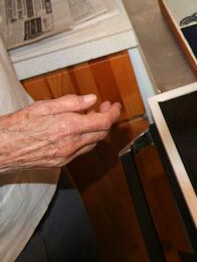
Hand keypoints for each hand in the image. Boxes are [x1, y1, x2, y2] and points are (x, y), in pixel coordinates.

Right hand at [0, 94, 120, 173]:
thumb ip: (70, 102)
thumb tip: (90, 99)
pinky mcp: (60, 163)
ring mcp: (66, 156)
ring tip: (89, 116)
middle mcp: (70, 144)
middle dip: (106, 119)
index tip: (114, 106)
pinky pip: (81, 151)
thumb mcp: (42, 107)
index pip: (104, 122)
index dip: (113, 113)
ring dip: (96, 130)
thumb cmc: (14, 128)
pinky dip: (85, 139)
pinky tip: (78, 130)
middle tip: (103, 108)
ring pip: (92, 143)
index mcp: (68, 128)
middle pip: (101, 133)